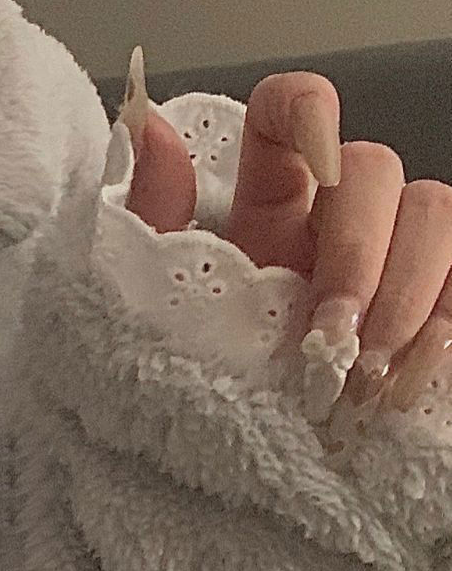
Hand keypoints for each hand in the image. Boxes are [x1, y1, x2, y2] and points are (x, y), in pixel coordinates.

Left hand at [122, 46, 451, 414]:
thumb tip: (147, 127)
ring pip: (439, 213)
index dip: (308, 109)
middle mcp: (338, 216)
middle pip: (375, 167)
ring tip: (365, 369)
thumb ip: (150, 216)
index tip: (315, 162)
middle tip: (329, 336)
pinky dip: (443, 328)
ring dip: (408, 292)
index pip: (290, 112)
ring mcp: (396, 256)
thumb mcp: (152, 299)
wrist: (228, 461)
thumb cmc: (192, 374)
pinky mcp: (434, 306)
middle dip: (358, 251)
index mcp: (267, 203)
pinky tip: (405, 377)